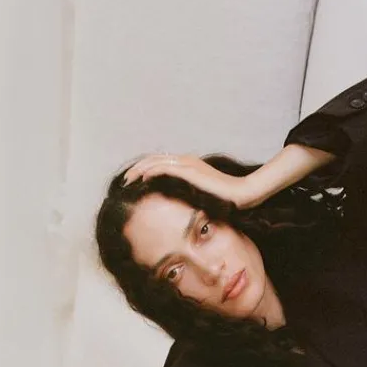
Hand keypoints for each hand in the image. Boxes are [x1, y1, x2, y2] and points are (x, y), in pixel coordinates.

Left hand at [121, 152, 250, 207]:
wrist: (241, 194)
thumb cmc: (227, 200)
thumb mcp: (205, 197)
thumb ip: (192, 196)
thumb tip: (180, 207)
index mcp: (189, 165)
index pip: (161, 163)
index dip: (145, 170)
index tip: (133, 181)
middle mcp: (186, 161)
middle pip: (154, 159)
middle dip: (137, 168)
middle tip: (124, 180)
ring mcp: (188, 163)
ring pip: (155, 161)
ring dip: (139, 170)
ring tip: (127, 180)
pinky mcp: (189, 170)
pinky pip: (163, 167)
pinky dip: (150, 172)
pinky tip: (141, 179)